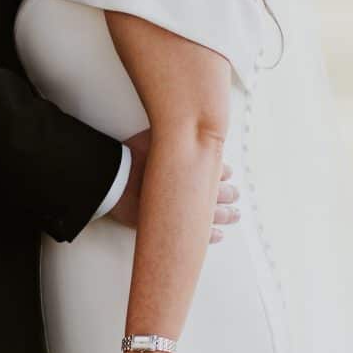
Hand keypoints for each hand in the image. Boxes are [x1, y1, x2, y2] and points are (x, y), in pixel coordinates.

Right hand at [109, 129, 237, 242]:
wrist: (116, 178)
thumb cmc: (133, 157)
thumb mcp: (154, 137)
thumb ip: (168, 135)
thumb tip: (178, 118)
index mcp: (192, 166)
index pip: (216, 169)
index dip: (223, 171)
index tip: (228, 172)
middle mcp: (193, 188)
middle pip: (219, 192)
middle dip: (228, 193)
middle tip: (235, 194)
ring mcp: (186, 210)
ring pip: (216, 214)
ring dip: (227, 215)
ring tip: (234, 215)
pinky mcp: (175, 227)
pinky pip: (200, 235)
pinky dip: (211, 235)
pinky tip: (219, 235)